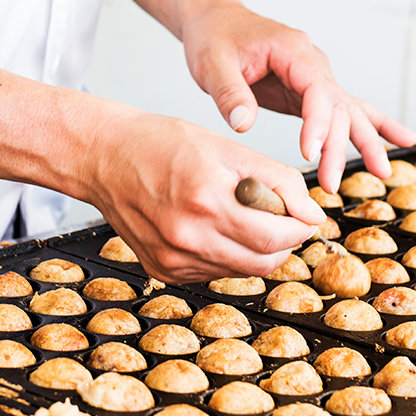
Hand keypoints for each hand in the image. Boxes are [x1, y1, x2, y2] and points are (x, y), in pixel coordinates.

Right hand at [76, 104, 325, 282]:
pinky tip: (214, 226)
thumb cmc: (160, 143)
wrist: (102, 156)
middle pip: (264, 262)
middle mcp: (187, 237)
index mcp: (206, 201)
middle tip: (281, 216)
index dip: (300, 227)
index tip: (305, 214)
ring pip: (241, 271)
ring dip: (257, 249)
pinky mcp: (163, 271)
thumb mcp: (228, 148)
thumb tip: (313, 213)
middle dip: (284, 241)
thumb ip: (278, 180)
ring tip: (243, 215)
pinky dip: (228, 254)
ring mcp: (172, 260)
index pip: (275, 237)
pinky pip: (214, 272)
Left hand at [181, 3, 415, 192]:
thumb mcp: (211, 63)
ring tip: (384, 171)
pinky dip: (375, 125)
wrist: (218, 21)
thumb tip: (243, 125)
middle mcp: (313, 62)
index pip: (316, 90)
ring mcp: (318, 76)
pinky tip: (402, 140)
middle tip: (332, 184)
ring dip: (367, 141)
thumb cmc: (215, 38)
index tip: (309, 153)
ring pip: (350, 111)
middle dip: (340, 146)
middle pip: (338, 106)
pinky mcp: (313, 91)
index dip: (317, 124)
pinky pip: (347, 109)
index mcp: (292, 51)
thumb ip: (229, 93)